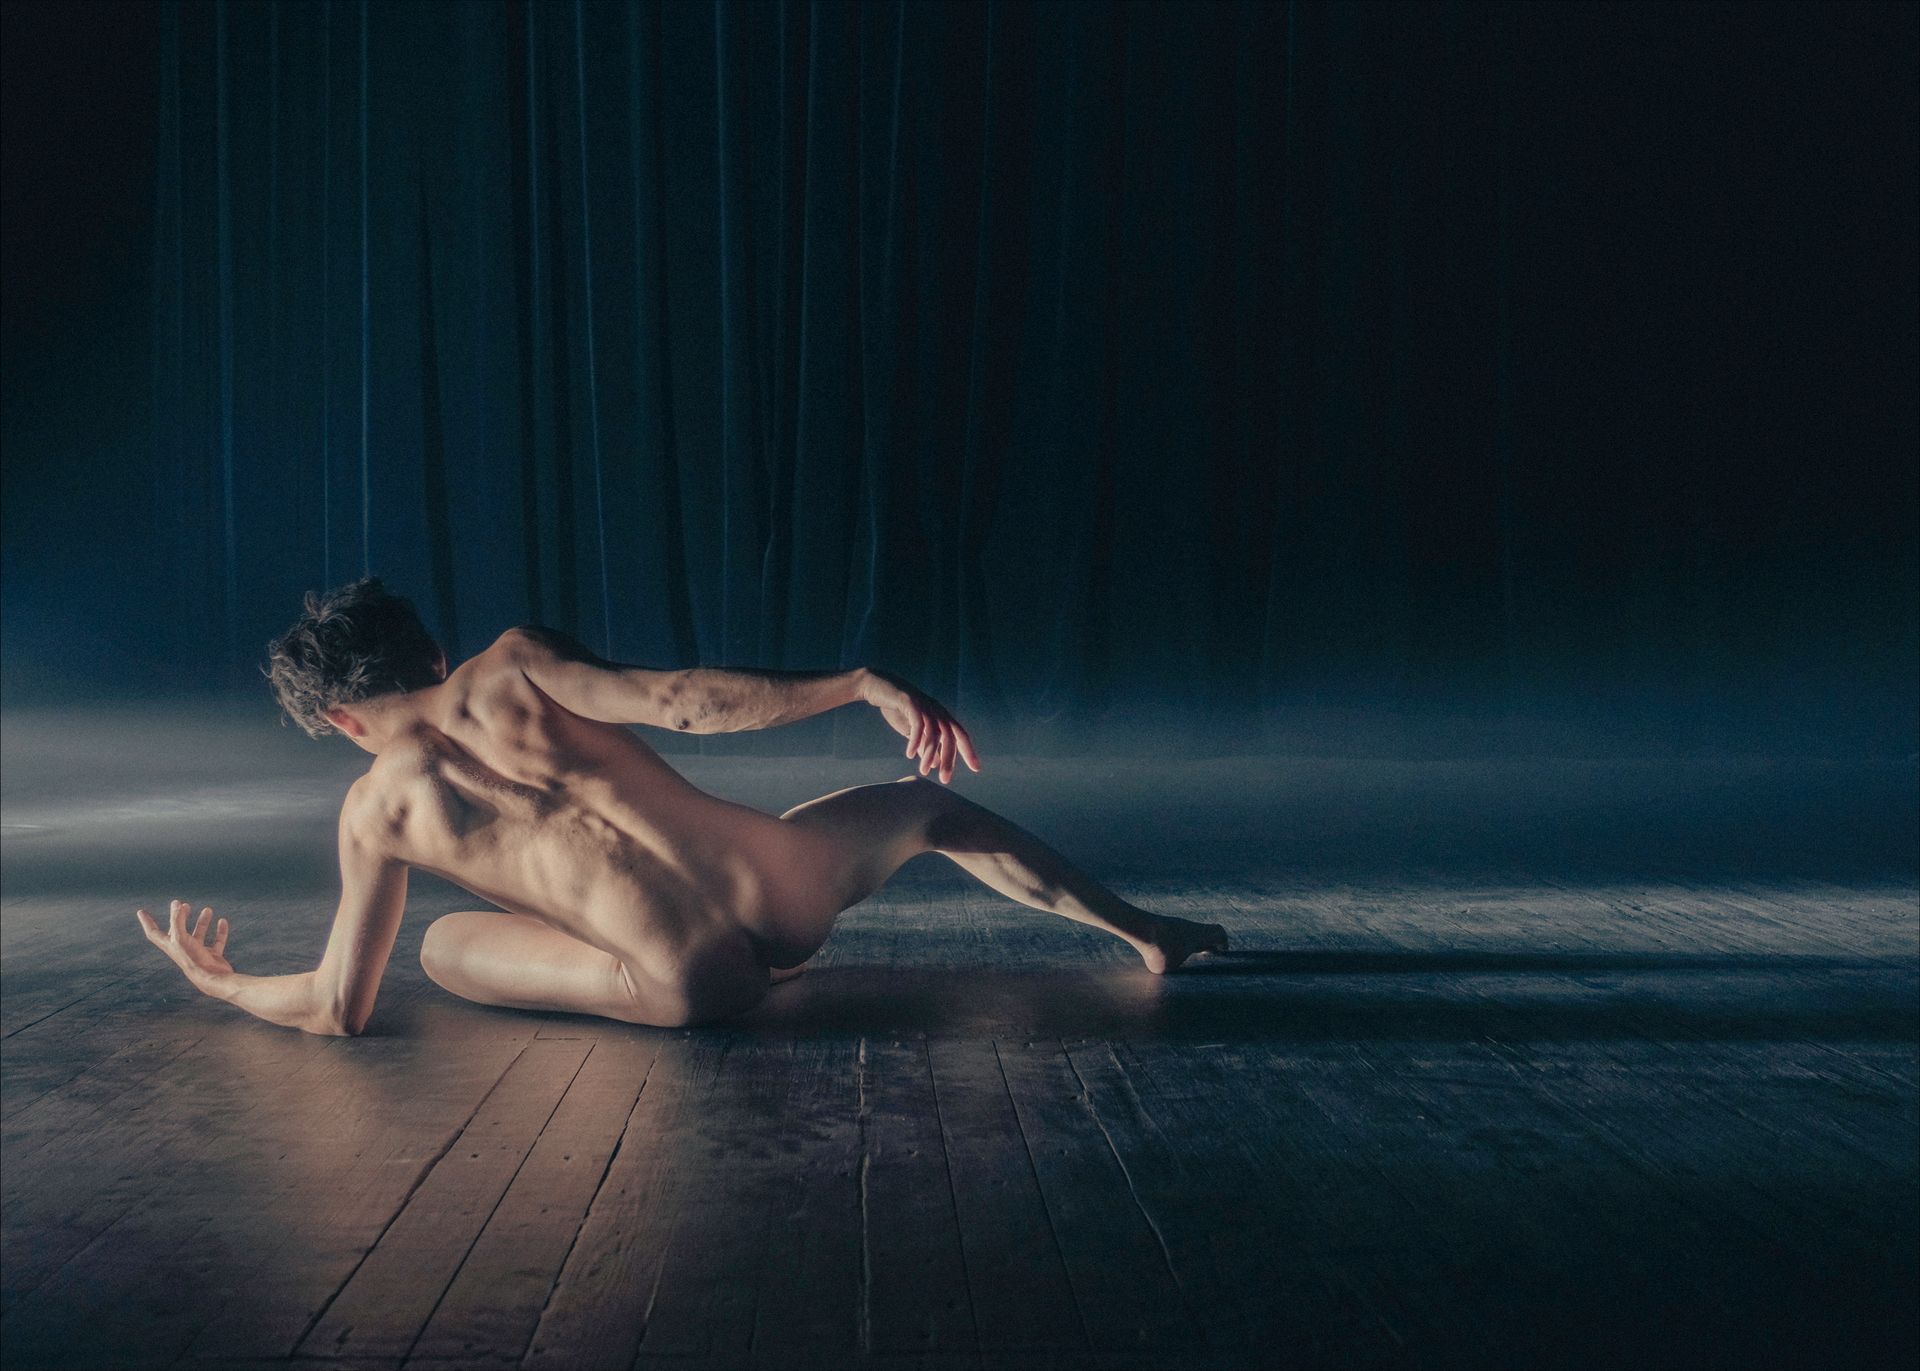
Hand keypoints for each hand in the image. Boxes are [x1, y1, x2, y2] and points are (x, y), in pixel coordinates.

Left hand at [136, 899, 234, 994]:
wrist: (212, 978)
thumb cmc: (192, 959)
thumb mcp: (180, 938)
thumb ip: (177, 920)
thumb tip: (177, 904)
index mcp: (170, 946)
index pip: (154, 933)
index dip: (147, 922)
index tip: (141, 911)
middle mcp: (182, 949)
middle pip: (178, 930)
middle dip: (179, 917)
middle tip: (183, 904)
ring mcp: (198, 953)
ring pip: (198, 934)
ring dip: (202, 922)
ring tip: (207, 909)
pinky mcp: (212, 956)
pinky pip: (217, 941)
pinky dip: (220, 931)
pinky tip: (222, 922)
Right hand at [860, 669, 980, 783]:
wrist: (876, 686)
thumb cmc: (896, 709)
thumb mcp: (913, 732)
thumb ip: (925, 745)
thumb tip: (935, 763)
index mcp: (940, 716)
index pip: (960, 735)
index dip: (968, 751)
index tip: (976, 768)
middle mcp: (937, 709)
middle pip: (950, 736)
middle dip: (949, 759)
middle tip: (945, 779)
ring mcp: (924, 705)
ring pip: (934, 733)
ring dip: (929, 754)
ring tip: (923, 771)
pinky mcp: (910, 702)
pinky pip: (917, 724)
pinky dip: (915, 740)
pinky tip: (909, 754)